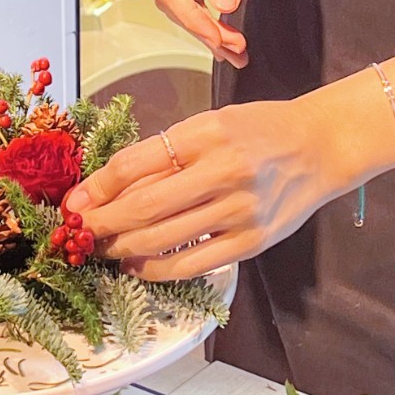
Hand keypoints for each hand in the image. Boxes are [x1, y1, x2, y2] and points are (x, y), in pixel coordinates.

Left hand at [69, 96, 351, 278]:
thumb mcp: (210, 124)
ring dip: (121, 248)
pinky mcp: (251, 242)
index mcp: (207, 134)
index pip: (135, 165)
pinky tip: (136, 264)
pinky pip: (190, 265)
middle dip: (101, 224)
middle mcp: (224, 172)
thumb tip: (107, 186)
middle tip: (78, 232)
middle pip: (143, 207)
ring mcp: (239, 211)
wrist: (320, 148)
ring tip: (102, 247)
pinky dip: (155, 269)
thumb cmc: (258, 132)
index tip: (74, 203)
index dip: (97, 188)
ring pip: (161, 240)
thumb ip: (164, 153)